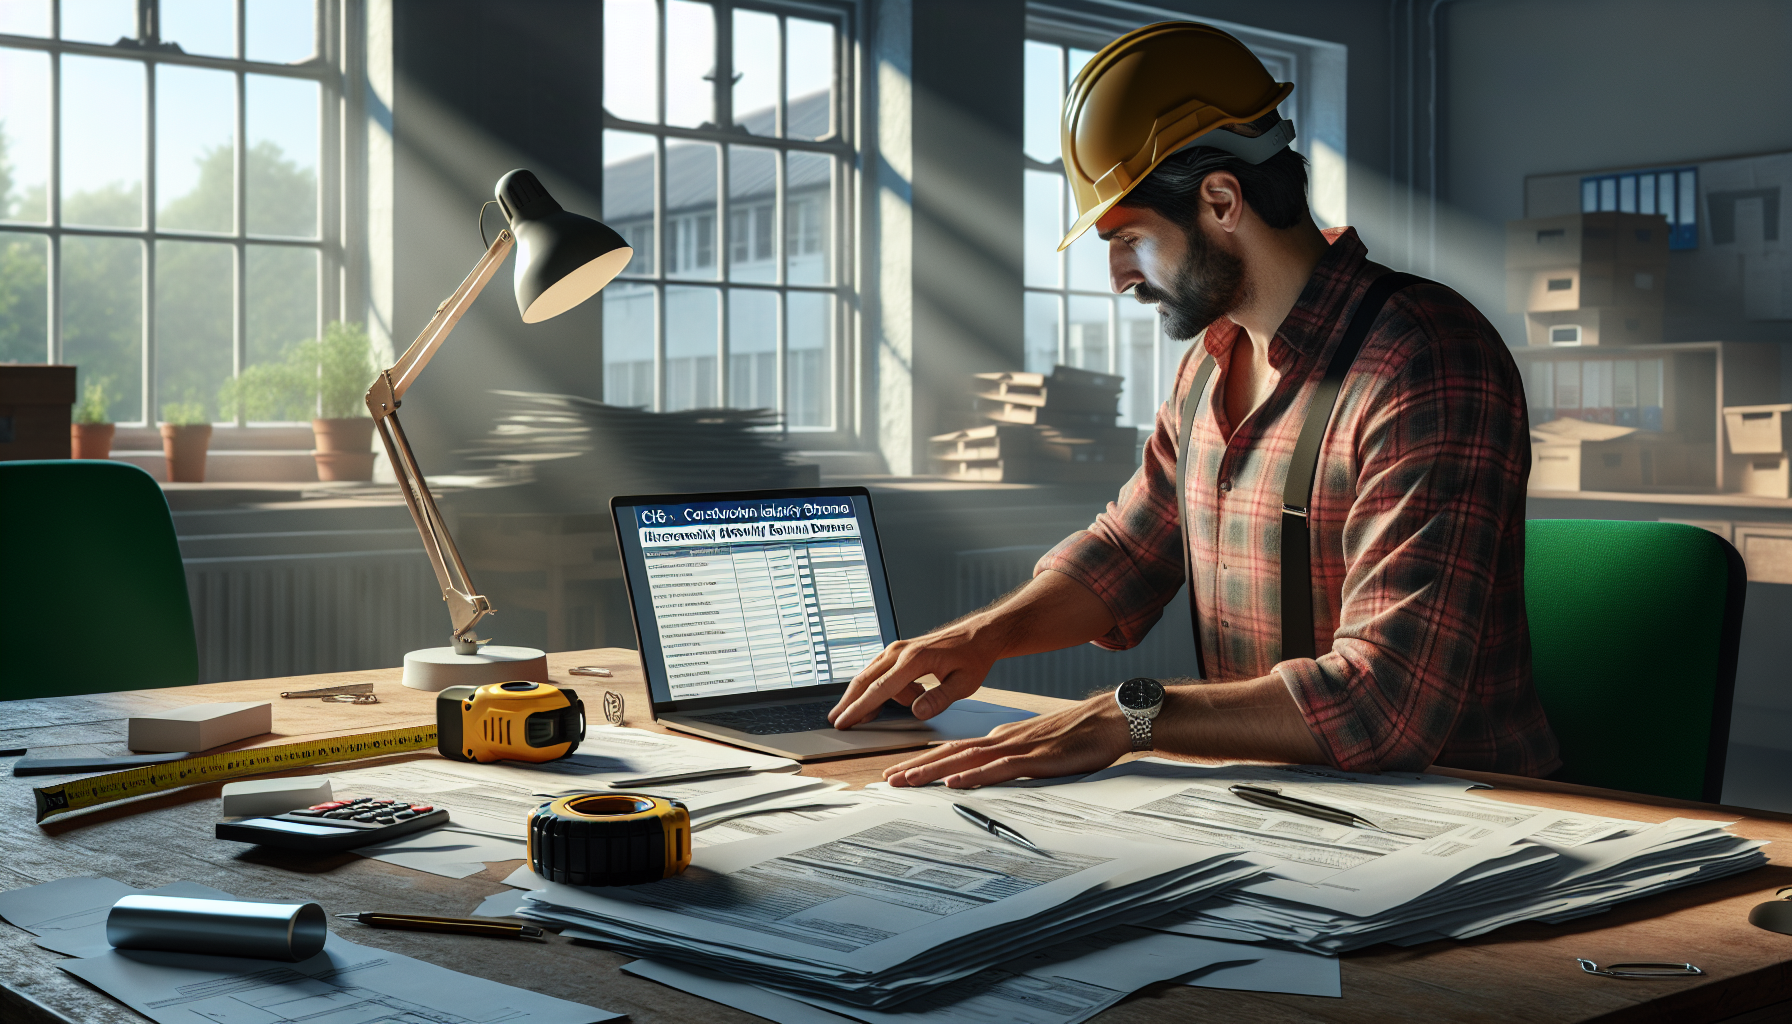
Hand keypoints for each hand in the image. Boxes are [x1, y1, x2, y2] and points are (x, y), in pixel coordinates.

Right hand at [828, 619, 1005, 729]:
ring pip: (870, 675)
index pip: (881, 689)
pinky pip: (879, 671)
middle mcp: (900, 651)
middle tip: (835, 720)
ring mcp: (897, 649)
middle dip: (848, 702)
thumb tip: (916, 712)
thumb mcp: (965, 683)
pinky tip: (880, 702)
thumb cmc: (973, 657)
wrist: (978, 634)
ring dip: (865, 697)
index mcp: (915, 659)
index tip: (845, 720)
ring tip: (871, 717)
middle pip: (865, 679)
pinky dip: (875, 687)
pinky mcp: (899, 651)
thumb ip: (940, 699)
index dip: (860, 707)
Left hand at [881, 693, 1130, 787]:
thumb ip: (1012, 759)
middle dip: (917, 767)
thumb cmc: (1079, 734)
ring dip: (934, 771)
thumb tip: (990, 770)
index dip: (926, 760)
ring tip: (907, 780)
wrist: (1111, 718)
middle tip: (888, 780)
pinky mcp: (1037, 759)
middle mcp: (1003, 740)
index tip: (901, 771)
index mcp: (1002, 738)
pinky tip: (955, 782)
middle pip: (951, 753)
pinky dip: (975, 776)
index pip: (955, 750)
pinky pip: (1000, 769)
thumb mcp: (1037, 748)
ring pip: (967, 759)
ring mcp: (1018, 747)